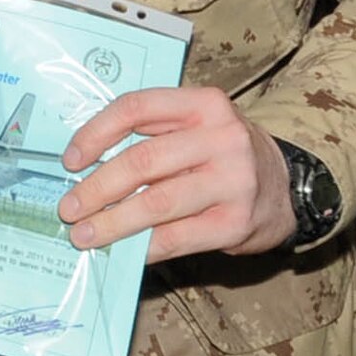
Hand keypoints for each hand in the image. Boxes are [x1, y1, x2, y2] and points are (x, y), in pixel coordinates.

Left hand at [55, 86, 295, 262]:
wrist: (286, 187)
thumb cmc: (222, 153)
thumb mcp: (196, 125)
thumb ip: (152, 134)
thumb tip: (85, 166)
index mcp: (204, 103)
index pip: (136, 108)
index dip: (96, 133)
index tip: (70, 160)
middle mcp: (222, 137)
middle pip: (142, 160)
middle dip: (97, 187)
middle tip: (68, 207)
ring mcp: (233, 181)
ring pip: (156, 203)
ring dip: (112, 222)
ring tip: (83, 234)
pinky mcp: (236, 223)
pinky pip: (176, 238)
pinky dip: (142, 247)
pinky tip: (122, 251)